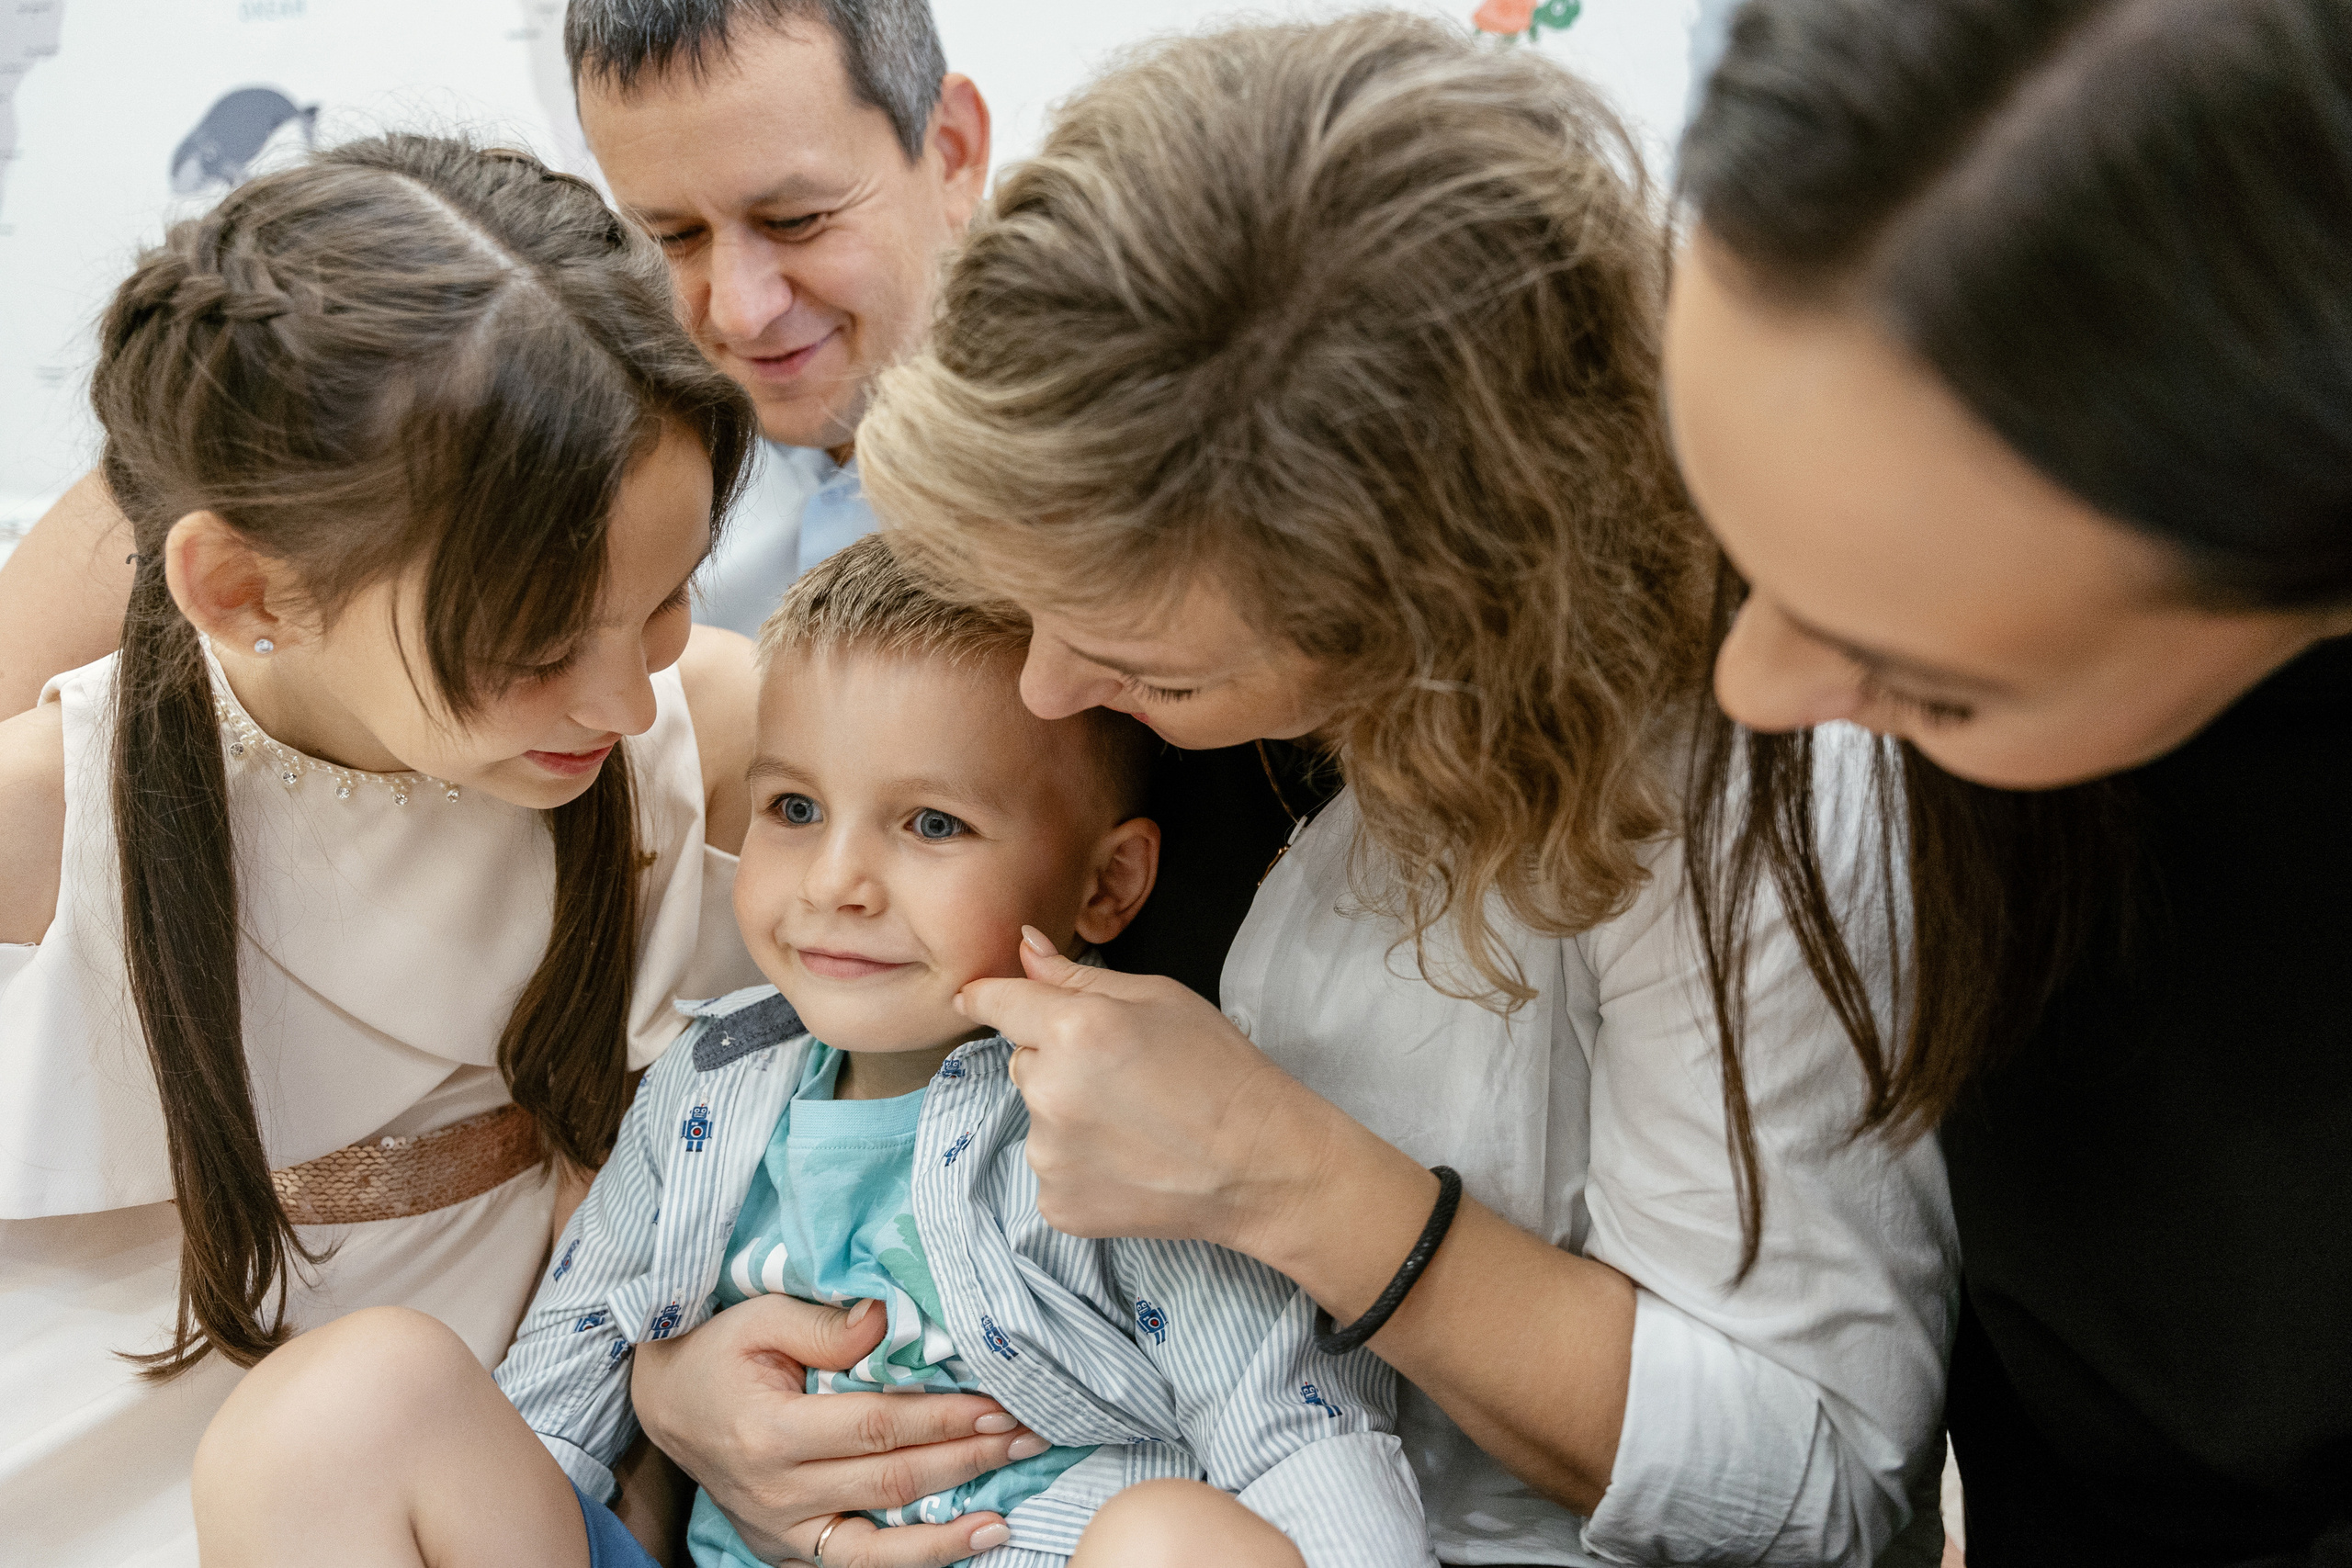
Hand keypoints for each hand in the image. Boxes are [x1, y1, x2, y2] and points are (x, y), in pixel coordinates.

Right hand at [629, 1293, 1035, 1566]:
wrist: (669, 1404)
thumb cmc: (721, 1352)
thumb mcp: (761, 1318)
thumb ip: (826, 1325)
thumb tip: (890, 1320)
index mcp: (770, 1432)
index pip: (875, 1427)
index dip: (941, 1418)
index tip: (998, 1402)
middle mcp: (777, 1492)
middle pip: (892, 1480)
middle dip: (967, 1458)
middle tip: (1028, 1435)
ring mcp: (784, 1530)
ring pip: (884, 1539)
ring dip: (955, 1523)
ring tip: (1011, 1507)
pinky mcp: (792, 1548)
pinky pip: (862, 1563)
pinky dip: (922, 1558)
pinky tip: (973, 1537)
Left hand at [953, 928, 1335, 1255]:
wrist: (1261, 1167)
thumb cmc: (1221, 1071)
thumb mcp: (1159, 998)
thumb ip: (1078, 976)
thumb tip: (1023, 948)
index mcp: (1073, 1030)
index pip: (998, 1002)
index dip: (986, 995)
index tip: (974, 996)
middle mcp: (1048, 1093)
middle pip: (1025, 1061)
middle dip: (1059, 1060)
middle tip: (1126, 1075)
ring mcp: (1048, 1156)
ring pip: (1039, 1116)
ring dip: (1070, 1114)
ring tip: (1138, 1124)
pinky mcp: (1057, 1205)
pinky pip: (1052, 1167)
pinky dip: (1081, 1163)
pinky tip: (1132, 1162)